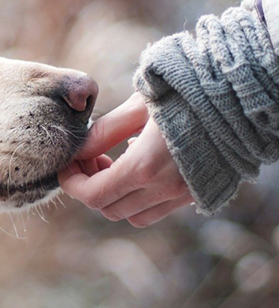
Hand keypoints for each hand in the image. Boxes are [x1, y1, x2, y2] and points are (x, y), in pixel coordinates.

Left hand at [58, 93, 193, 226]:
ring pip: (133, 215)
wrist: (240, 97)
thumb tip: (78, 150)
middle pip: (108, 208)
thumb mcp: (139, 105)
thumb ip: (105, 131)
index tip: (66, 164)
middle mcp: (165, 189)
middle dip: (90, 187)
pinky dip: (139, 197)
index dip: (71, 183)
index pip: (92, 195)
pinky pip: (158, 210)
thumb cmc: (187, 92)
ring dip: (114, 196)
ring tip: (113, 162)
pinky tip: (140, 164)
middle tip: (90, 158)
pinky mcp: (198, 193)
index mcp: (145, 167)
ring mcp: (184, 195)